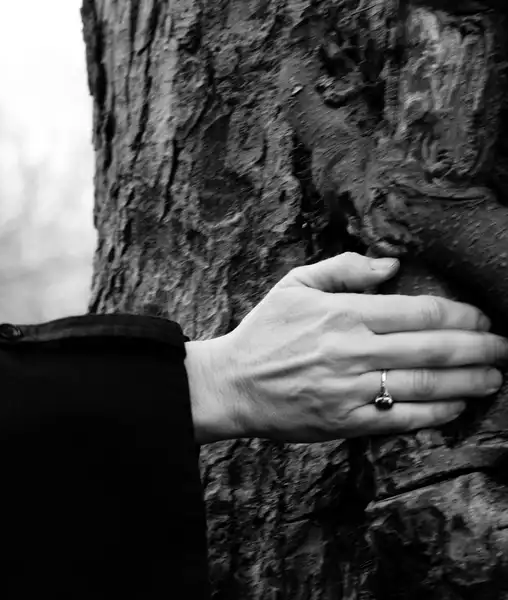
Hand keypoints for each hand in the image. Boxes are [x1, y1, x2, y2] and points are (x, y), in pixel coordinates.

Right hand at [185, 252, 507, 443]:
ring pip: (426, 385)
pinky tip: (457, 405)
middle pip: (434, 348)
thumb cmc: (264, 332)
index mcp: (343, 312)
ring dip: (470, 381)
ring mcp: (349, 389)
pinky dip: (437, 412)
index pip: (420, 311)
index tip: (481, 318)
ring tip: (495, 377)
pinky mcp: (345, 421)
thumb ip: (344, 269)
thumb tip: (392, 263)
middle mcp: (351, 350)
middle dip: (480, 348)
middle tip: (504, 347)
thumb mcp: (293, 285)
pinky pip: (403, 418)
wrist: (231, 385)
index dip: (461, 314)